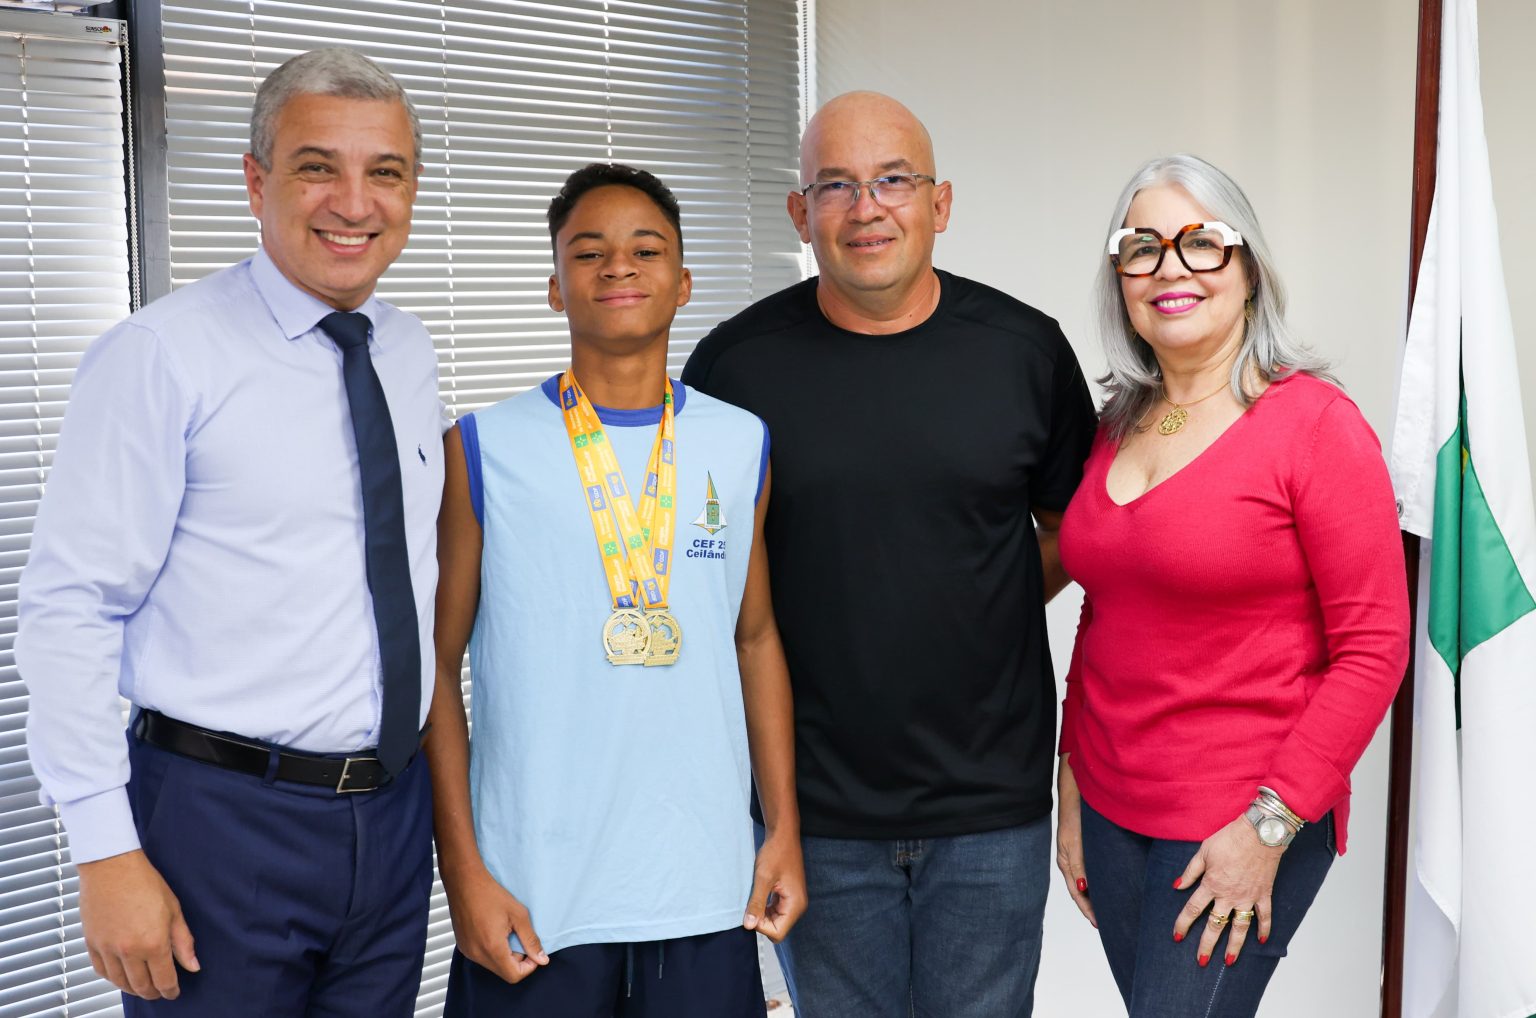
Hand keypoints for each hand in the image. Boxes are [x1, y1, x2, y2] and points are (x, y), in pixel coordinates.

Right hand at [78, 850, 198, 999]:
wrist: (112, 867)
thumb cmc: (145, 883)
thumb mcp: (174, 910)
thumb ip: (183, 942)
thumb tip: (193, 966)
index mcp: (153, 943)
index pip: (163, 980)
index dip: (171, 991)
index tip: (174, 992)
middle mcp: (128, 950)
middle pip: (141, 986)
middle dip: (153, 992)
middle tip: (160, 991)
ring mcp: (107, 949)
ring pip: (120, 983)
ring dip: (133, 988)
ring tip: (143, 986)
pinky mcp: (91, 943)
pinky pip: (102, 971)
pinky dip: (113, 978)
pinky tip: (122, 975)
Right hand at [442, 863, 549, 983]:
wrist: (465, 882)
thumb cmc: (490, 894)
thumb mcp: (519, 915)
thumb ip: (531, 940)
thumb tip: (542, 959)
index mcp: (492, 948)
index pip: (514, 975)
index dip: (528, 967)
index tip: (533, 952)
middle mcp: (477, 954)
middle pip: (503, 972)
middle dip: (517, 960)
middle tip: (520, 937)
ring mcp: (468, 951)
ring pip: (493, 965)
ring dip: (504, 955)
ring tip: (506, 932)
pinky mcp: (463, 946)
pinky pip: (482, 957)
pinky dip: (492, 951)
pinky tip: (494, 931)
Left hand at [744, 829, 805, 941]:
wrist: (783, 835)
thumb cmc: (776, 852)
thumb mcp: (763, 879)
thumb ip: (757, 904)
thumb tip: (749, 926)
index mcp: (795, 905)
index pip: (777, 933)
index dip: (761, 927)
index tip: (751, 910)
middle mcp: (797, 906)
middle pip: (776, 929)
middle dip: (761, 921)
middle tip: (751, 902)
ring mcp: (793, 901)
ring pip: (774, 921)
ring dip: (762, 913)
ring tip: (755, 895)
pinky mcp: (787, 896)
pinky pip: (775, 911)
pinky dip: (765, 907)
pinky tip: (759, 894)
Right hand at [1054, 755, 1095, 926]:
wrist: (1078, 788)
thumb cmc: (1075, 813)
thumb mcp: (1074, 840)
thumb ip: (1079, 864)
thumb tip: (1083, 890)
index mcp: (1066, 862)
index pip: (1077, 894)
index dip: (1088, 910)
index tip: (1101, 925)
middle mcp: (1071, 860)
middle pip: (1081, 892)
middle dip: (1093, 907)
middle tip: (1108, 923)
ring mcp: (1077, 853)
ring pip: (1087, 882)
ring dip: (1097, 896)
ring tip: (1111, 909)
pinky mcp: (1085, 846)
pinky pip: (1091, 870)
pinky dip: (1099, 882)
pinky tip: (1110, 884)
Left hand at [1171, 814, 1282, 966]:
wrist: (1259, 833)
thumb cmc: (1229, 839)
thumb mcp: (1203, 851)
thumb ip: (1190, 872)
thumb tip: (1177, 886)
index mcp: (1211, 884)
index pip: (1193, 909)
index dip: (1183, 924)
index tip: (1177, 937)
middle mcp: (1228, 896)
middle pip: (1215, 925)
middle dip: (1206, 945)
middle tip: (1201, 961)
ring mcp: (1248, 897)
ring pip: (1240, 927)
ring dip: (1235, 945)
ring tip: (1229, 961)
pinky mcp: (1263, 894)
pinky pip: (1264, 916)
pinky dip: (1264, 928)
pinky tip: (1261, 941)